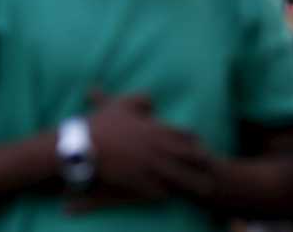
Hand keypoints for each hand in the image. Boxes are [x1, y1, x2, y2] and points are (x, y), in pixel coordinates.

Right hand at [85, 92, 213, 203]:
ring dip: (189, 182)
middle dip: (201, 161)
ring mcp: (148, 167)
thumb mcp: (121, 104)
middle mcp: (156, 149)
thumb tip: (152, 101)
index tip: (200, 143)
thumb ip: (141, 99)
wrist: (83, 146)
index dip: (194, 139)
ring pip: (177, 177)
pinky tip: (166, 194)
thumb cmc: (102, 124)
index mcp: (155, 129)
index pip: (184, 134)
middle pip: (187, 157)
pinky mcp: (138, 182)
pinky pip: (158, 191)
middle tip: (210, 165)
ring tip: (200, 188)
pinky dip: (164, 193)